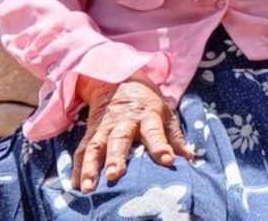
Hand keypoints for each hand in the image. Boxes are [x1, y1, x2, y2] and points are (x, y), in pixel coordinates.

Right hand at [73, 71, 194, 192]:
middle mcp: (125, 122)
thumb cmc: (147, 103)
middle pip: (120, 140)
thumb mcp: (165, 113)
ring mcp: (105, 127)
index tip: (168, 161)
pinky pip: (82, 150)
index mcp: (147, 116)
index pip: (155, 131)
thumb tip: (190, 157)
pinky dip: (78, 168)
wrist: (118, 80)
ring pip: (96, 147)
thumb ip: (176, 137)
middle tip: (115, 175)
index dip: (161, 146)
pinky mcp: (91, 132)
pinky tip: (76, 184)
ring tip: (88, 187)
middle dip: (116, 157)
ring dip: (91, 167)